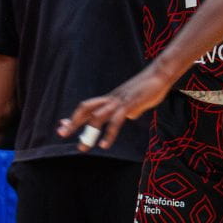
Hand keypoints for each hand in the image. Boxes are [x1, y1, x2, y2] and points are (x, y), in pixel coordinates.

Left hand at [57, 64, 172, 150]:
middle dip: (73, 122)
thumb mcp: (136, 102)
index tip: (63, 126)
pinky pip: (116, 121)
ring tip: (83, 148)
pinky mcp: (129, 104)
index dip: (74, 117)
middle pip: (85, 108)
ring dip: (89, 133)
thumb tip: (130, 117)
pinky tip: (104, 145)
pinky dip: (109, 134)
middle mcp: (111, 99)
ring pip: (97, 116)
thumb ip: (130, 110)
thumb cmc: (150, 88)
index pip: (88, 107)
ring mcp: (119, 101)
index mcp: (111, 99)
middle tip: (61, 134)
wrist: (160, 75)